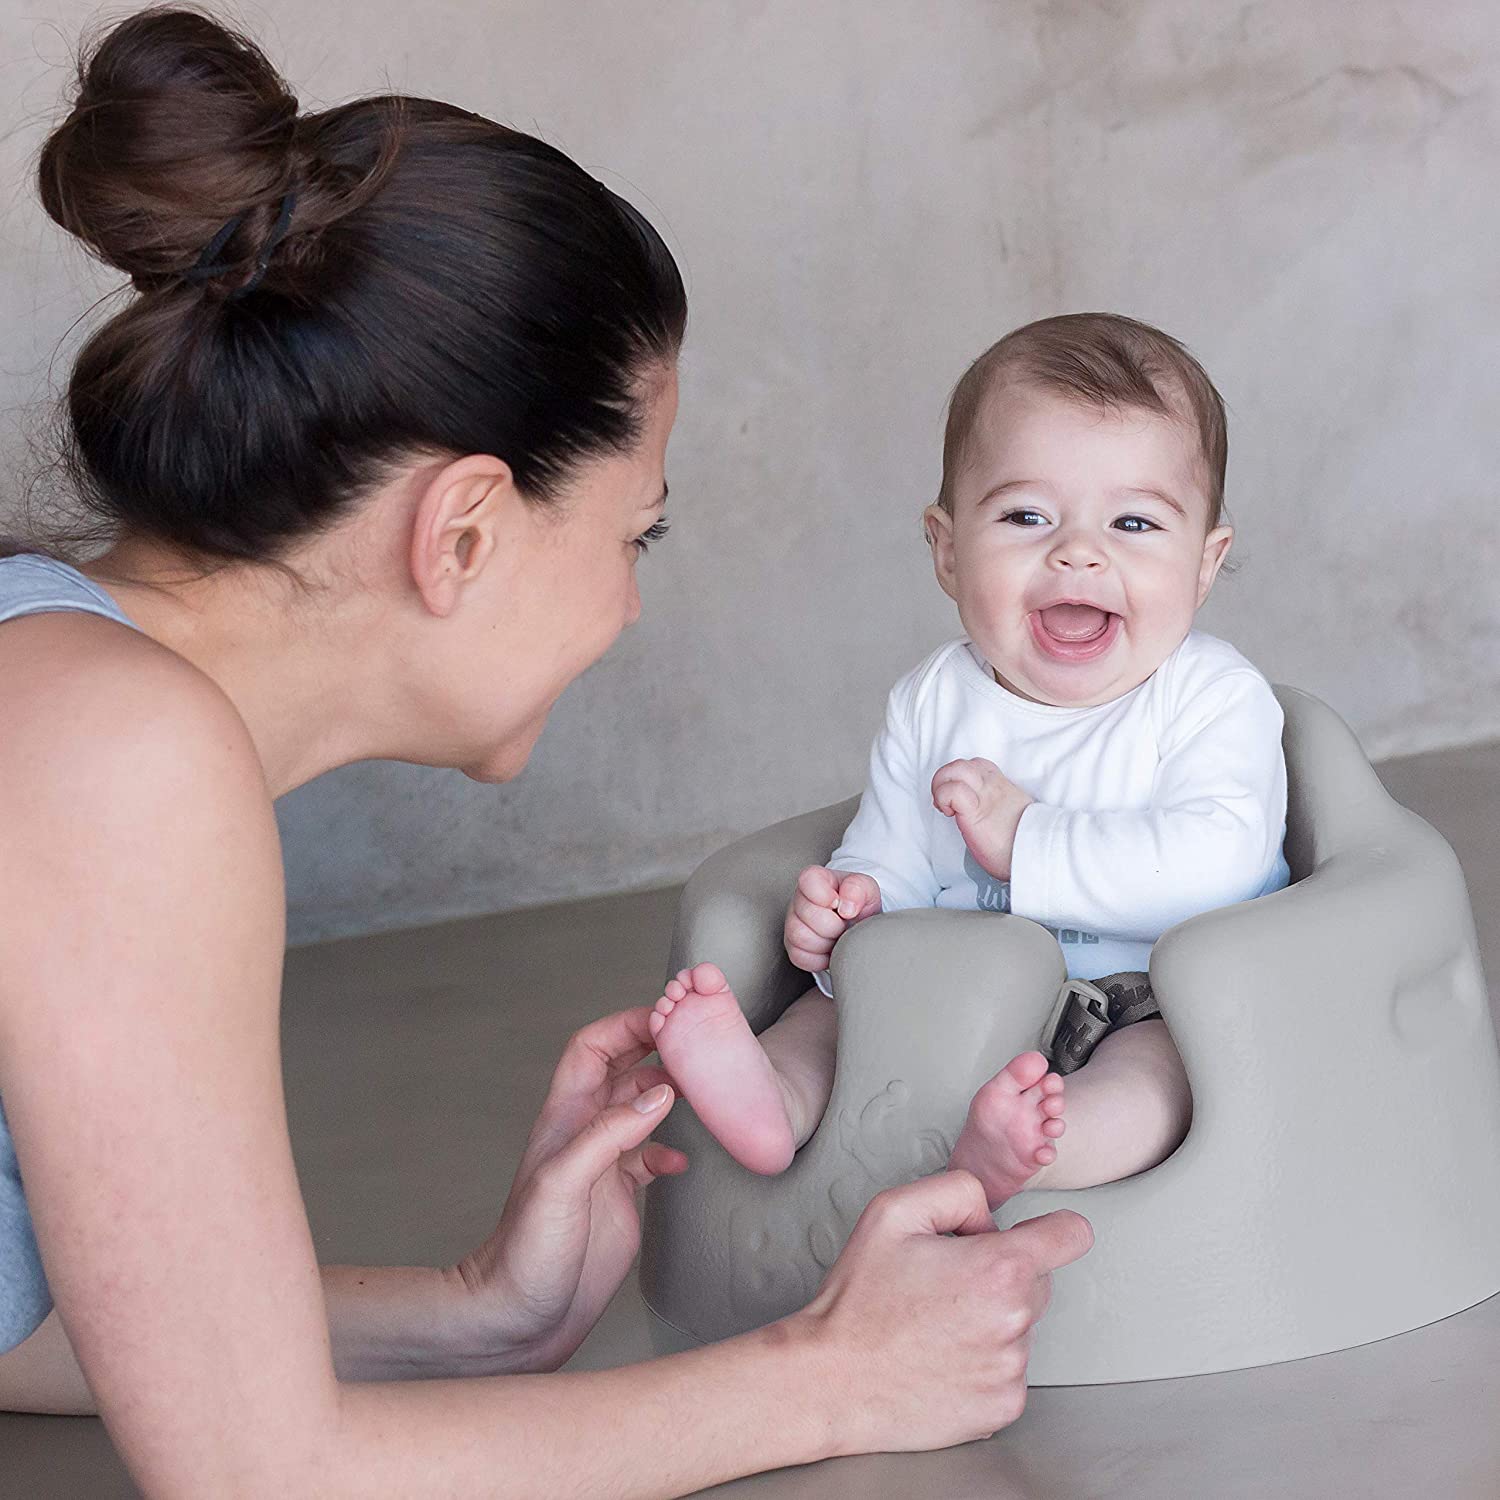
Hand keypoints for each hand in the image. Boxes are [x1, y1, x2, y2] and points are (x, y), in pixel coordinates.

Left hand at [453, 1007, 687, 1370]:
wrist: (519, 1318)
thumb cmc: (524, 1254)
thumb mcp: (563, 1184)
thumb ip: (609, 1135)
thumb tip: (660, 1094)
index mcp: (564, 1119)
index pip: (592, 1049)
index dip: (625, 1025)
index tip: (666, 1017)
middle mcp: (583, 1134)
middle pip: (622, 1070)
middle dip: (656, 1049)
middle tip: (695, 1042)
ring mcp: (602, 1165)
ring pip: (640, 1109)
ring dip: (669, 1096)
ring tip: (702, 1093)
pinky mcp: (618, 1197)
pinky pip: (650, 1156)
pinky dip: (671, 1150)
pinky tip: (683, 1163)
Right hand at [783, 865, 881, 972]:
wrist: (857, 923)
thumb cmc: (858, 903)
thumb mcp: (867, 889)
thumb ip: (858, 888)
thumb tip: (846, 907)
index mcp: (815, 879)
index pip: (809, 881)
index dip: (826, 896)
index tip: (839, 903)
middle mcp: (799, 900)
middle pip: (808, 915)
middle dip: (833, 924)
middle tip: (844, 923)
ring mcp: (793, 924)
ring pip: (801, 937)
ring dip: (826, 942)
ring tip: (837, 935)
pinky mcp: (793, 948)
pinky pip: (800, 957)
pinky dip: (820, 958)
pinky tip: (830, 948)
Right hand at [792, 1171, 1092, 1453]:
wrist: (833, 1380)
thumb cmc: (860, 1299)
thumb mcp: (893, 1211)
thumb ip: (956, 1190)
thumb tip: (990, 1215)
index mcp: (998, 1268)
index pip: (1071, 1235)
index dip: (1054, 1228)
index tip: (1038, 1236)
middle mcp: (1015, 1321)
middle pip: (1040, 1281)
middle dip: (1003, 1273)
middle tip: (946, 1282)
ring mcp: (1011, 1370)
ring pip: (1021, 1326)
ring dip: (991, 1320)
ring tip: (935, 1325)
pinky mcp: (1002, 1409)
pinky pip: (1009, 1370)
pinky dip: (983, 1362)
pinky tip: (941, 1359)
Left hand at [932, 758, 1032, 880]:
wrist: (1038, 853)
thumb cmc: (1023, 842)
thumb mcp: (1011, 816)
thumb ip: (998, 807)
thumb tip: (987, 816)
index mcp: (1000, 786)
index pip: (976, 766)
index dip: (960, 779)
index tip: (958, 801)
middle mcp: (991, 785)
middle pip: (962, 763)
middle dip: (945, 779)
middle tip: (946, 804)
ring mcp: (983, 795)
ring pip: (955, 768)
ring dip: (941, 785)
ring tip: (946, 807)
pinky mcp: (974, 810)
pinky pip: (953, 791)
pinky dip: (943, 798)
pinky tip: (950, 814)